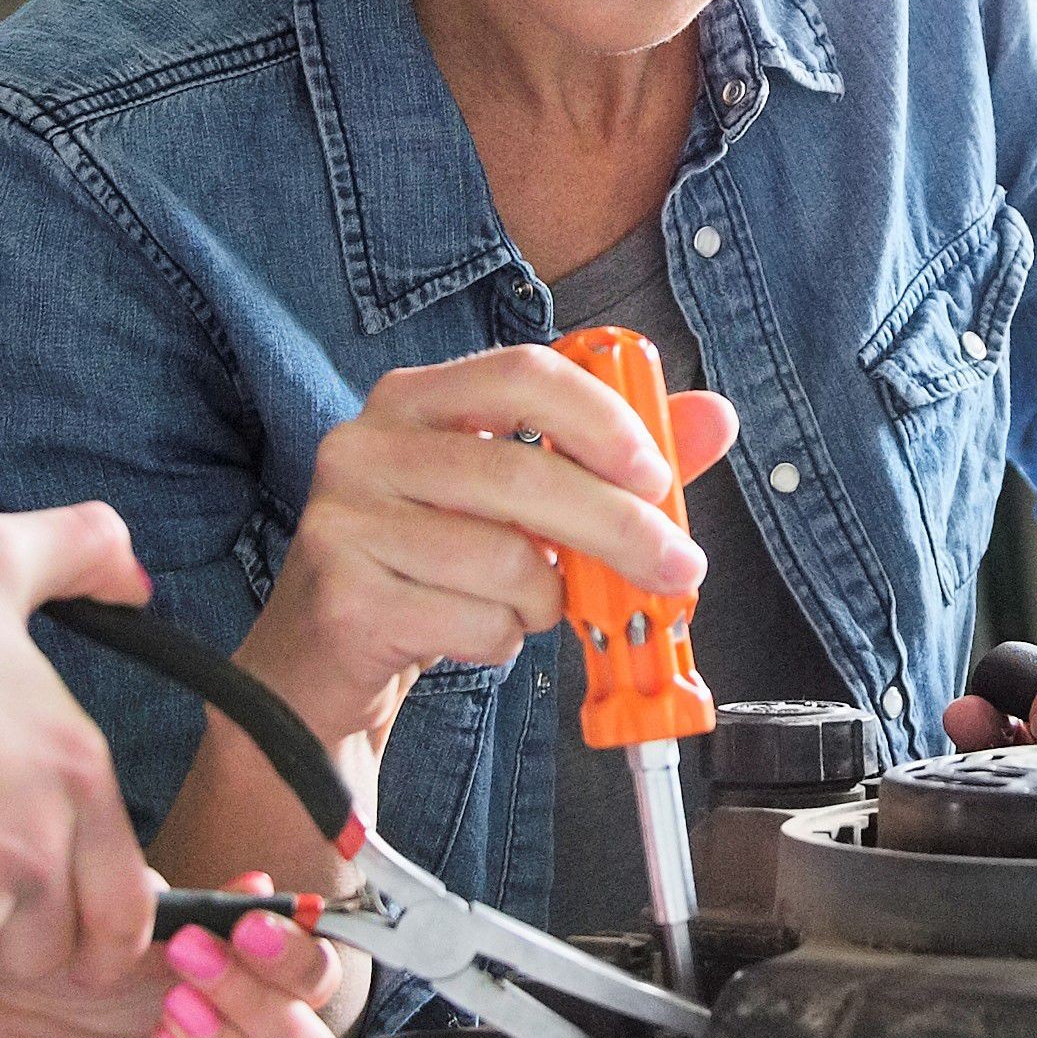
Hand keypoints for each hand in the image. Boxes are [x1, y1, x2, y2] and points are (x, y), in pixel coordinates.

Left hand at [0, 886, 362, 1037]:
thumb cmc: (56, 950)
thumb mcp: (129, 912)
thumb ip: (199, 906)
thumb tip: (264, 887)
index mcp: (245, 992)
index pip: (317, 992)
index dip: (301, 961)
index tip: (252, 923)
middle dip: (270, 1005)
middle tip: (197, 955)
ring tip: (175, 1003)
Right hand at [245, 345, 741, 742]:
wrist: (319, 663)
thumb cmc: (431, 568)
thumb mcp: (518, 504)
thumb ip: (612, 459)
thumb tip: (717, 417)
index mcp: (413, 400)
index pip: (522, 374)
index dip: (601, 419)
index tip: (658, 473)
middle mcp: (365, 445)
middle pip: (524, 473)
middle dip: (619, 528)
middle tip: (678, 567)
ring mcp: (344, 520)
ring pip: (505, 561)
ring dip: (543, 601)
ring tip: (523, 607)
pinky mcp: (342, 596)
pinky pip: (473, 621)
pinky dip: (499, 640)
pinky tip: (470, 634)